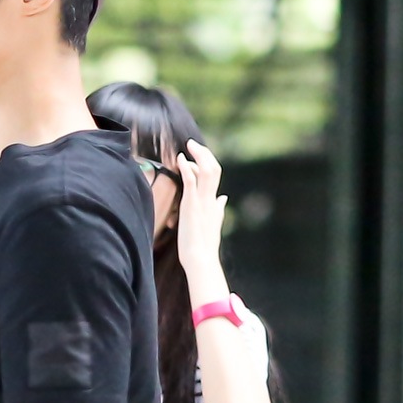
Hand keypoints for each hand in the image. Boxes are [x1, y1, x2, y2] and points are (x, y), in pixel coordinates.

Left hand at [175, 139, 228, 286]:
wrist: (201, 259)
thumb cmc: (203, 246)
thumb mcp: (213, 223)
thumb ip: (218, 208)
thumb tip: (223, 198)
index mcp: (214, 203)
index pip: (216, 176)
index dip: (208, 163)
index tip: (197, 157)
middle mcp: (211, 199)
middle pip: (214, 168)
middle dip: (204, 153)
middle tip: (193, 144)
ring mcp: (202, 201)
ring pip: (207, 170)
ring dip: (198, 155)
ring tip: (188, 146)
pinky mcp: (191, 205)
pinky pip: (190, 180)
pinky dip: (186, 167)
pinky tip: (179, 158)